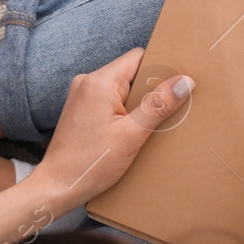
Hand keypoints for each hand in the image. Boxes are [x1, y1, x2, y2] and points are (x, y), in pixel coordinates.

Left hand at [29, 48, 192, 210]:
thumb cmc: (91, 162)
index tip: (180, 80)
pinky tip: (136, 130)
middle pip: (131, 73)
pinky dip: (126, 112)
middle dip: (152, 89)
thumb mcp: (132, 134)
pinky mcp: (82, 111)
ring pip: (122, 89)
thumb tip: (185, 81)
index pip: (138, 58)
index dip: (161, 66)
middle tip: (173, 107)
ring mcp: (82, 96)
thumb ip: (159, 105)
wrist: (57, 186)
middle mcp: (88, 82)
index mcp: (99, 81)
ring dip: (140, 104)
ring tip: (155, 123)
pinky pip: (111, 102)